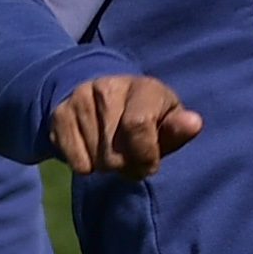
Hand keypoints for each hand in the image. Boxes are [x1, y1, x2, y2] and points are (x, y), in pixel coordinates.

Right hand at [50, 75, 201, 178]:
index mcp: (143, 87)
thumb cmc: (147, 114)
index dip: (144, 155)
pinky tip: (93, 147)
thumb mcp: (167, 120)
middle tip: (130, 155)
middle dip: (126, 166)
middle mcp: (108, 87)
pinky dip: (86, 165)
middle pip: (114, 154)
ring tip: (112, 148)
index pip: (137, 125)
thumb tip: (193, 123)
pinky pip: (75, 162)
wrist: (102, 93)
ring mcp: (80, 99)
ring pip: (95, 162)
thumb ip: (178, 128)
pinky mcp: (59, 115)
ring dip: (106, 166)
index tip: (150, 163)